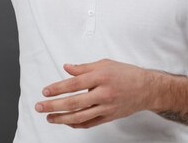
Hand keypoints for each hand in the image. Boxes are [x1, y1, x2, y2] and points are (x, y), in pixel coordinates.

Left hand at [35, 59, 153, 128]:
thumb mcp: (105, 64)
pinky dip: (76, 124)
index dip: (58, 88)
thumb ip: (84, 68)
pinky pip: (89, 123)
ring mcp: (106, 107)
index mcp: (101, 77)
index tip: (45, 91)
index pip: (74, 84)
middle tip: (40, 107)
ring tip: (49, 117)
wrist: (147, 88)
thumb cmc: (126, 74)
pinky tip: (66, 122)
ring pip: (80, 117)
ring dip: (62, 118)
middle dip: (54, 106)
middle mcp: (103, 93)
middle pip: (74, 102)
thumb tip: (66, 68)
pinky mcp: (109, 117)